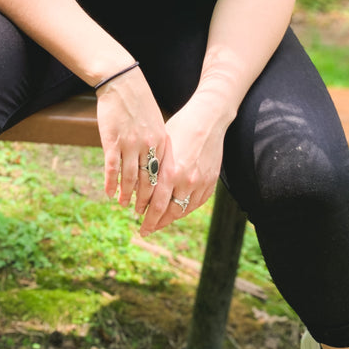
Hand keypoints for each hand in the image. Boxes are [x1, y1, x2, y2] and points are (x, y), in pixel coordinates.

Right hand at [96, 67, 167, 213]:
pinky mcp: (112, 141)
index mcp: (162, 142)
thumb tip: (158, 165)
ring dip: (127, 195)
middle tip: (143, 214)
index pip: (164, 176)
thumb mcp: (156, 123)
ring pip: (130, 178)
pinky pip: (112, 168)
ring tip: (125, 205)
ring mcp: (130, 145)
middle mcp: (149, 146)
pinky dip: (111, 183)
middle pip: (149, 182)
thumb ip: (159, 144)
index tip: (159, 207)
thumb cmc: (140, 103)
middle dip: (146, 201)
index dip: (161, 195)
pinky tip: (109, 193)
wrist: (123, 83)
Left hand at [138, 98, 227, 234]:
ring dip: (170, 218)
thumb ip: (152, 170)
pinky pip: (197, 203)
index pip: (156, 205)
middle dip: (156, 223)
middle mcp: (186, 181)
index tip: (139, 224)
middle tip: (146, 230)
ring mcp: (201, 182)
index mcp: (170, 172)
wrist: (208, 119)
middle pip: (169, 212)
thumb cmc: (179, 128)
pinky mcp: (211, 181)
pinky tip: (177, 210)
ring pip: (184, 210)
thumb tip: (138, 189)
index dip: (147, 218)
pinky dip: (185, 209)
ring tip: (160, 222)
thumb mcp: (161, 148)